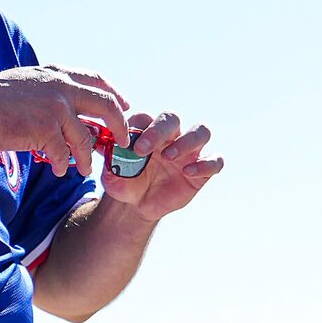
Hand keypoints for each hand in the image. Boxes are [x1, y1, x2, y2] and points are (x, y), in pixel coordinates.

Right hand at [0, 64, 130, 175]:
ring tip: (84, 170)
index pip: (97, 81)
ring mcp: (55, 108)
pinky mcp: (45, 129)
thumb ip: (47, 90)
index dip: (115, 95)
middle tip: (122, 141)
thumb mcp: (26, 83)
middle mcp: (61, 87)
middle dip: (119, 126)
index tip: (124, 107)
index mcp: (57, 74)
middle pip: (106, 106)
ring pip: (85, 137)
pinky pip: (62, 153)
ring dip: (86, 157)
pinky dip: (61, 164)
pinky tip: (57, 171)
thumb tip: (62, 106)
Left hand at [96, 110, 221, 220]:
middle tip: (143, 149)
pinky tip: (188, 173)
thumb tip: (105, 145)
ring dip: (187, 141)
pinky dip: (206, 164)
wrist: (136, 206)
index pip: (147, 117)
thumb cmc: (124, 182)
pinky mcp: (203, 169)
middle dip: (159, 129)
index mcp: (147, 130)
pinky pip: (215, 160)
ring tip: (168, 157)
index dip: (139, 127)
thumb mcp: (111, 174)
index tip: (129, 144)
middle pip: (173, 118)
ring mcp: (189, 150)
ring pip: (201, 131)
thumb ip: (110, 159)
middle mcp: (171, 135)